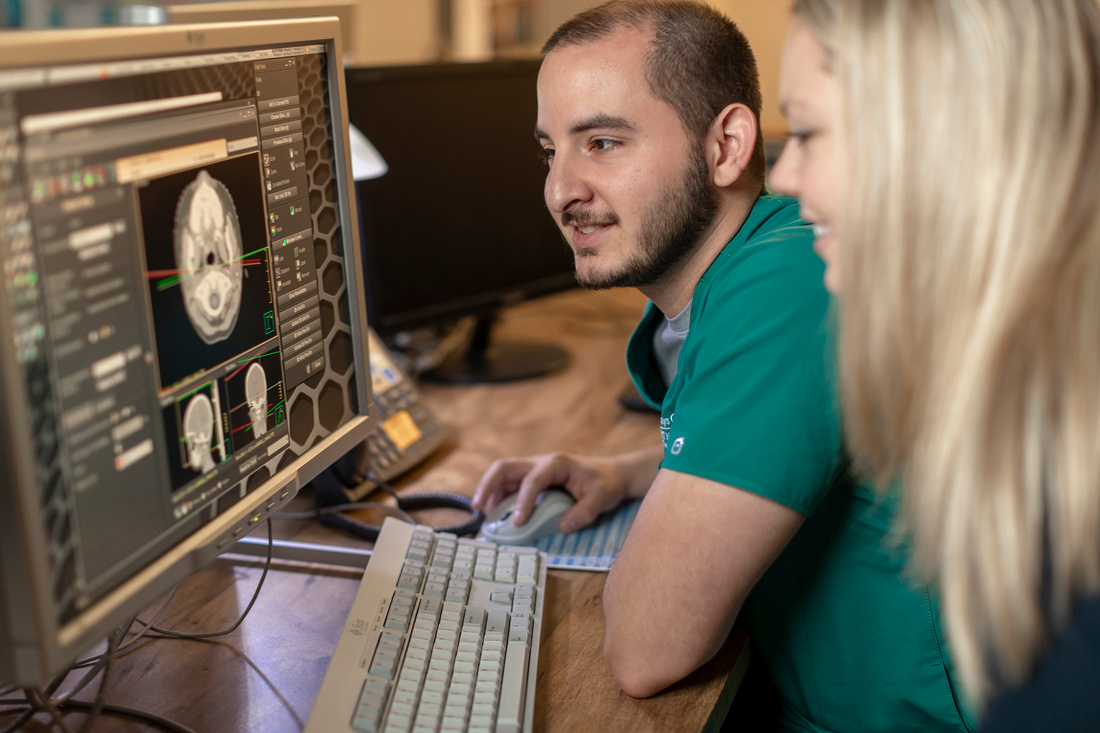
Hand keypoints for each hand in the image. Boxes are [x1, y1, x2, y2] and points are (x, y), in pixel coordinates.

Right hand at [472, 452, 639, 532]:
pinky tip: (495, 514)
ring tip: (483, 515)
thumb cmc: (606, 483)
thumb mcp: (603, 497)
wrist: (610, 473)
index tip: (517, 522)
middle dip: (488, 485)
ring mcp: (533, 469)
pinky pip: (509, 485)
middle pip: (505, 467)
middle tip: (478, 507)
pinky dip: (497, 498)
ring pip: (502, 475)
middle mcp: (540, 462)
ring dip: (489, 492)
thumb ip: (585, 512)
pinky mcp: (531, 479)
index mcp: (556, 464)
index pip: (533, 480)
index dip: (523, 501)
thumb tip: (563, 526)